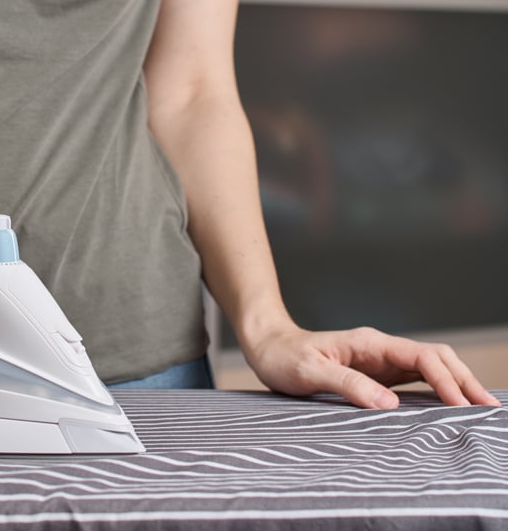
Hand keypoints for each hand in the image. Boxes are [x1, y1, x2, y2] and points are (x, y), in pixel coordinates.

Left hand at [245, 323, 500, 408]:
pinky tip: (449, 406)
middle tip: (488, 409)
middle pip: (436, 359)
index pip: (422, 357)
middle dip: (464, 381)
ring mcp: (380, 361)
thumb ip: (349, 385)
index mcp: (370, 343)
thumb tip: (389, 405)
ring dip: (456, 385)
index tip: (460, 405)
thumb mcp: (311, 372)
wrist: (268, 346)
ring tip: (479, 410)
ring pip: (430, 368)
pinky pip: (414, 380)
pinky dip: (437, 390)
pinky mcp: (375, 374)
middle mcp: (381, 349)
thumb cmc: (285, 358)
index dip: (445, 380)